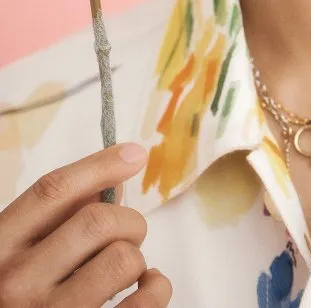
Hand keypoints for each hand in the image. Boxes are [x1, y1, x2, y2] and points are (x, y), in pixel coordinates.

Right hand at [0, 142, 171, 306]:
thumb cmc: (19, 295)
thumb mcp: (19, 253)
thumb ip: (57, 218)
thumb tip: (112, 182)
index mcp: (0, 249)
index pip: (52, 191)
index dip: (99, 165)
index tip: (134, 154)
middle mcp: (18, 284)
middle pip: (97, 220)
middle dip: (127, 219)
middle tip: (128, 233)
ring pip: (123, 259)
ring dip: (137, 257)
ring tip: (126, 268)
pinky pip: (144, 303)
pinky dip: (157, 287)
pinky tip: (147, 287)